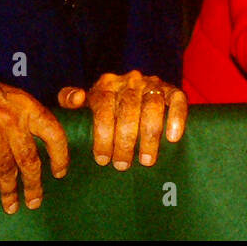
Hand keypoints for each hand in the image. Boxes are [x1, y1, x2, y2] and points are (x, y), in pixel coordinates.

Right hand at [0, 65, 68, 213]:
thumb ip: (16, 112)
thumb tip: (28, 135)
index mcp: (24, 104)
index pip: (53, 132)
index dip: (60, 155)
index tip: (60, 172)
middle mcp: (13, 121)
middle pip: (30, 159)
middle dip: (33, 184)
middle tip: (35, 201)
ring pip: (8, 171)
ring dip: (9, 192)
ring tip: (11, 206)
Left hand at [57, 70, 186, 169]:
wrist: (134, 98)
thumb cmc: (104, 109)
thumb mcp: (84, 104)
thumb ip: (69, 99)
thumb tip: (76, 98)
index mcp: (106, 84)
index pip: (103, 105)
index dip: (103, 133)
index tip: (102, 159)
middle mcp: (130, 81)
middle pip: (128, 109)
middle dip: (125, 140)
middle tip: (122, 164)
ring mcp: (152, 85)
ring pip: (152, 107)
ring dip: (149, 136)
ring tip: (146, 160)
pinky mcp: (172, 90)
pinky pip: (177, 100)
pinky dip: (176, 118)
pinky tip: (172, 138)